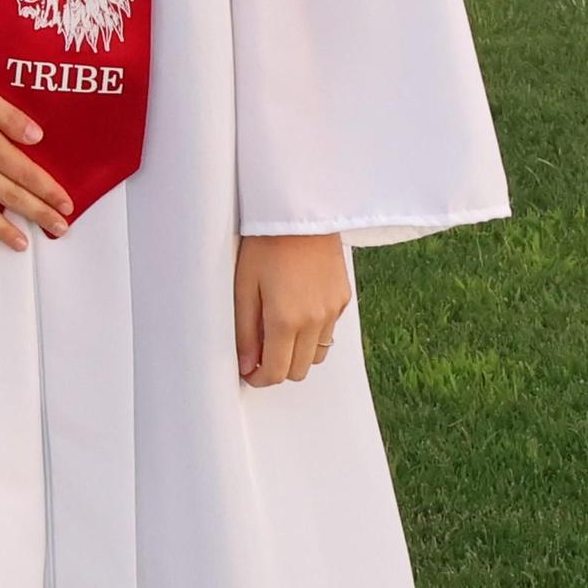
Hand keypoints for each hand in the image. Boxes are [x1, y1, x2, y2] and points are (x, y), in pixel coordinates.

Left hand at [235, 234, 350, 386]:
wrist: (300, 209)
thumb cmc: (265, 241)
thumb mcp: (243, 284)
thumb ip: (245, 329)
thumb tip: (246, 364)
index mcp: (286, 319)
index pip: (277, 372)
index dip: (260, 378)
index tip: (248, 372)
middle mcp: (315, 321)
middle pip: (299, 370)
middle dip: (277, 367)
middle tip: (258, 349)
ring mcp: (333, 311)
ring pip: (317, 354)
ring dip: (297, 352)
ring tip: (276, 329)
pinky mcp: (343, 299)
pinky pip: (329, 331)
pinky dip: (312, 333)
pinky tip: (296, 310)